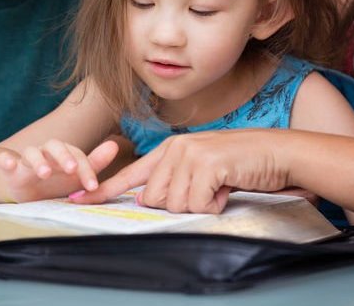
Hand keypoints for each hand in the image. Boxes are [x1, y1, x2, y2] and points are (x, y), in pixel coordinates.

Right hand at [0, 139, 118, 201]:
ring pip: (31, 152)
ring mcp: (27, 161)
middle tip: (71, 170)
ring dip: (38, 160)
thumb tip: (114, 145)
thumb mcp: (76, 177)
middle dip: (63, 157)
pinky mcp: (11, 172)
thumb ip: (95, 163)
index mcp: (63, 152)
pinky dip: (6, 160)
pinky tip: (8, 162)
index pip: (77, 155)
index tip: (92, 186)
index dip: (86, 169)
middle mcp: (45, 152)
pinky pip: (5, 161)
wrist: (29, 195)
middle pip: (54, 146)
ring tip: (44, 173)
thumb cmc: (57, 183)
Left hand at [73, 129, 291, 212]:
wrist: (276, 153)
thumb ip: (176, 180)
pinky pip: (197, 203)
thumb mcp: (202, 169)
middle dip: (180, 204)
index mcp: (170, 150)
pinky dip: (214, 204)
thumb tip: (152, 201)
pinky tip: (227, 188)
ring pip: (174, 204)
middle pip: (153, 199)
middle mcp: (174, 149)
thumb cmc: (241, 164)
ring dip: (200, 204)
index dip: (103, 190)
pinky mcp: (205, 164)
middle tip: (206, 191)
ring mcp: (189, 154)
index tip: (77, 200)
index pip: (130, 174)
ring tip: (218, 187)